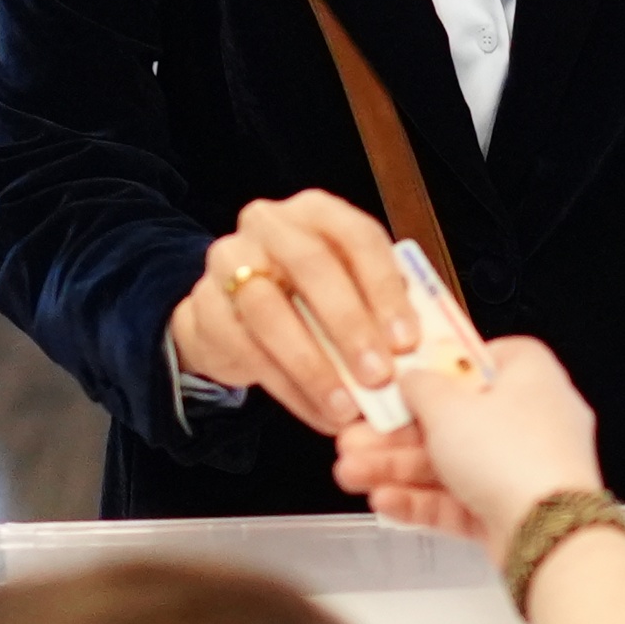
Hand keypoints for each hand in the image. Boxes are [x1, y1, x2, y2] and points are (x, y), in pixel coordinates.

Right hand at [166, 187, 416, 436]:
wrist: (235, 315)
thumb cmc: (306, 299)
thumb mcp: (348, 289)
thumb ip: (380, 308)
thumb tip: (420, 354)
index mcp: (317, 211)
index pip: (356, 237)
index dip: (385, 289)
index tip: (407, 341)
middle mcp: (270, 225)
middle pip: (312, 266)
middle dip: (350, 325)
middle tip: (378, 376)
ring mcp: (229, 261)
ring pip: (270, 310)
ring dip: (313, 365)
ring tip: (345, 407)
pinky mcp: (204, 306)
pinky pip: (245, 349)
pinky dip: (287, 387)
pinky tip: (317, 412)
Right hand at [354, 332, 606, 552]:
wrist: (547, 532)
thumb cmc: (517, 458)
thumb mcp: (449, 408)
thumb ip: (422, 387)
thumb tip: (412, 378)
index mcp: (531, 377)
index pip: (482, 359)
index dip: (439, 367)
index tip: (403, 379)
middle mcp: (532, 422)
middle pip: (454, 419)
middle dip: (397, 433)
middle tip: (358, 438)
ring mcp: (522, 470)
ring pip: (450, 464)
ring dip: (398, 468)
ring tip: (354, 473)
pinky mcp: (510, 512)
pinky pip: (459, 500)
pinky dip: (421, 500)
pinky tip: (384, 499)